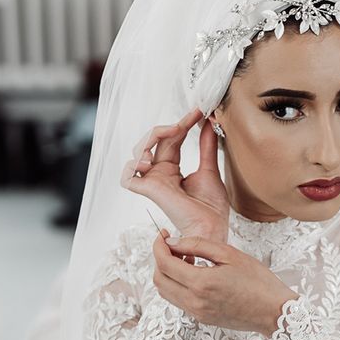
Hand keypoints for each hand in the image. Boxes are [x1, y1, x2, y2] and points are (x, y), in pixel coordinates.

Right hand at [121, 109, 229, 241]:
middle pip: (155, 140)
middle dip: (173, 125)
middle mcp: (160, 173)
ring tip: (174, 131)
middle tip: (191, 118)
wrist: (211, 227)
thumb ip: (206, 145)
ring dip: (153, 137)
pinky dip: (132, 165)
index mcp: (172, 169)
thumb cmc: (211, 207)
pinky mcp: (148, 190)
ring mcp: (153, 181)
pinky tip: (150, 158)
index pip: (171, 140)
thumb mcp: (210, 168)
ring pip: (139, 150)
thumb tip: (208, 123)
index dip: (182, 124)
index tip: (198, 112)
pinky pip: (127, 177)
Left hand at [152, 231, 297, 336]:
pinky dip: (177, 283)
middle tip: (173, 243)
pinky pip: (178, 300)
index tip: (163, 234)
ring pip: (165, 291)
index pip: (164, 263)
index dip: (158, 246)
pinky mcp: (201, 318)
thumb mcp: (229, 254)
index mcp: (201, 284)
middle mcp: (194, 302)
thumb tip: (173, 242)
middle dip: (160, 258)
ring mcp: (196, 313)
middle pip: (159, 279)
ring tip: (186, 257)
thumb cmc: (258, 281)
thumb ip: (197, 245)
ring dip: (167, 272)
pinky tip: (194, 272)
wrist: (274, 312)